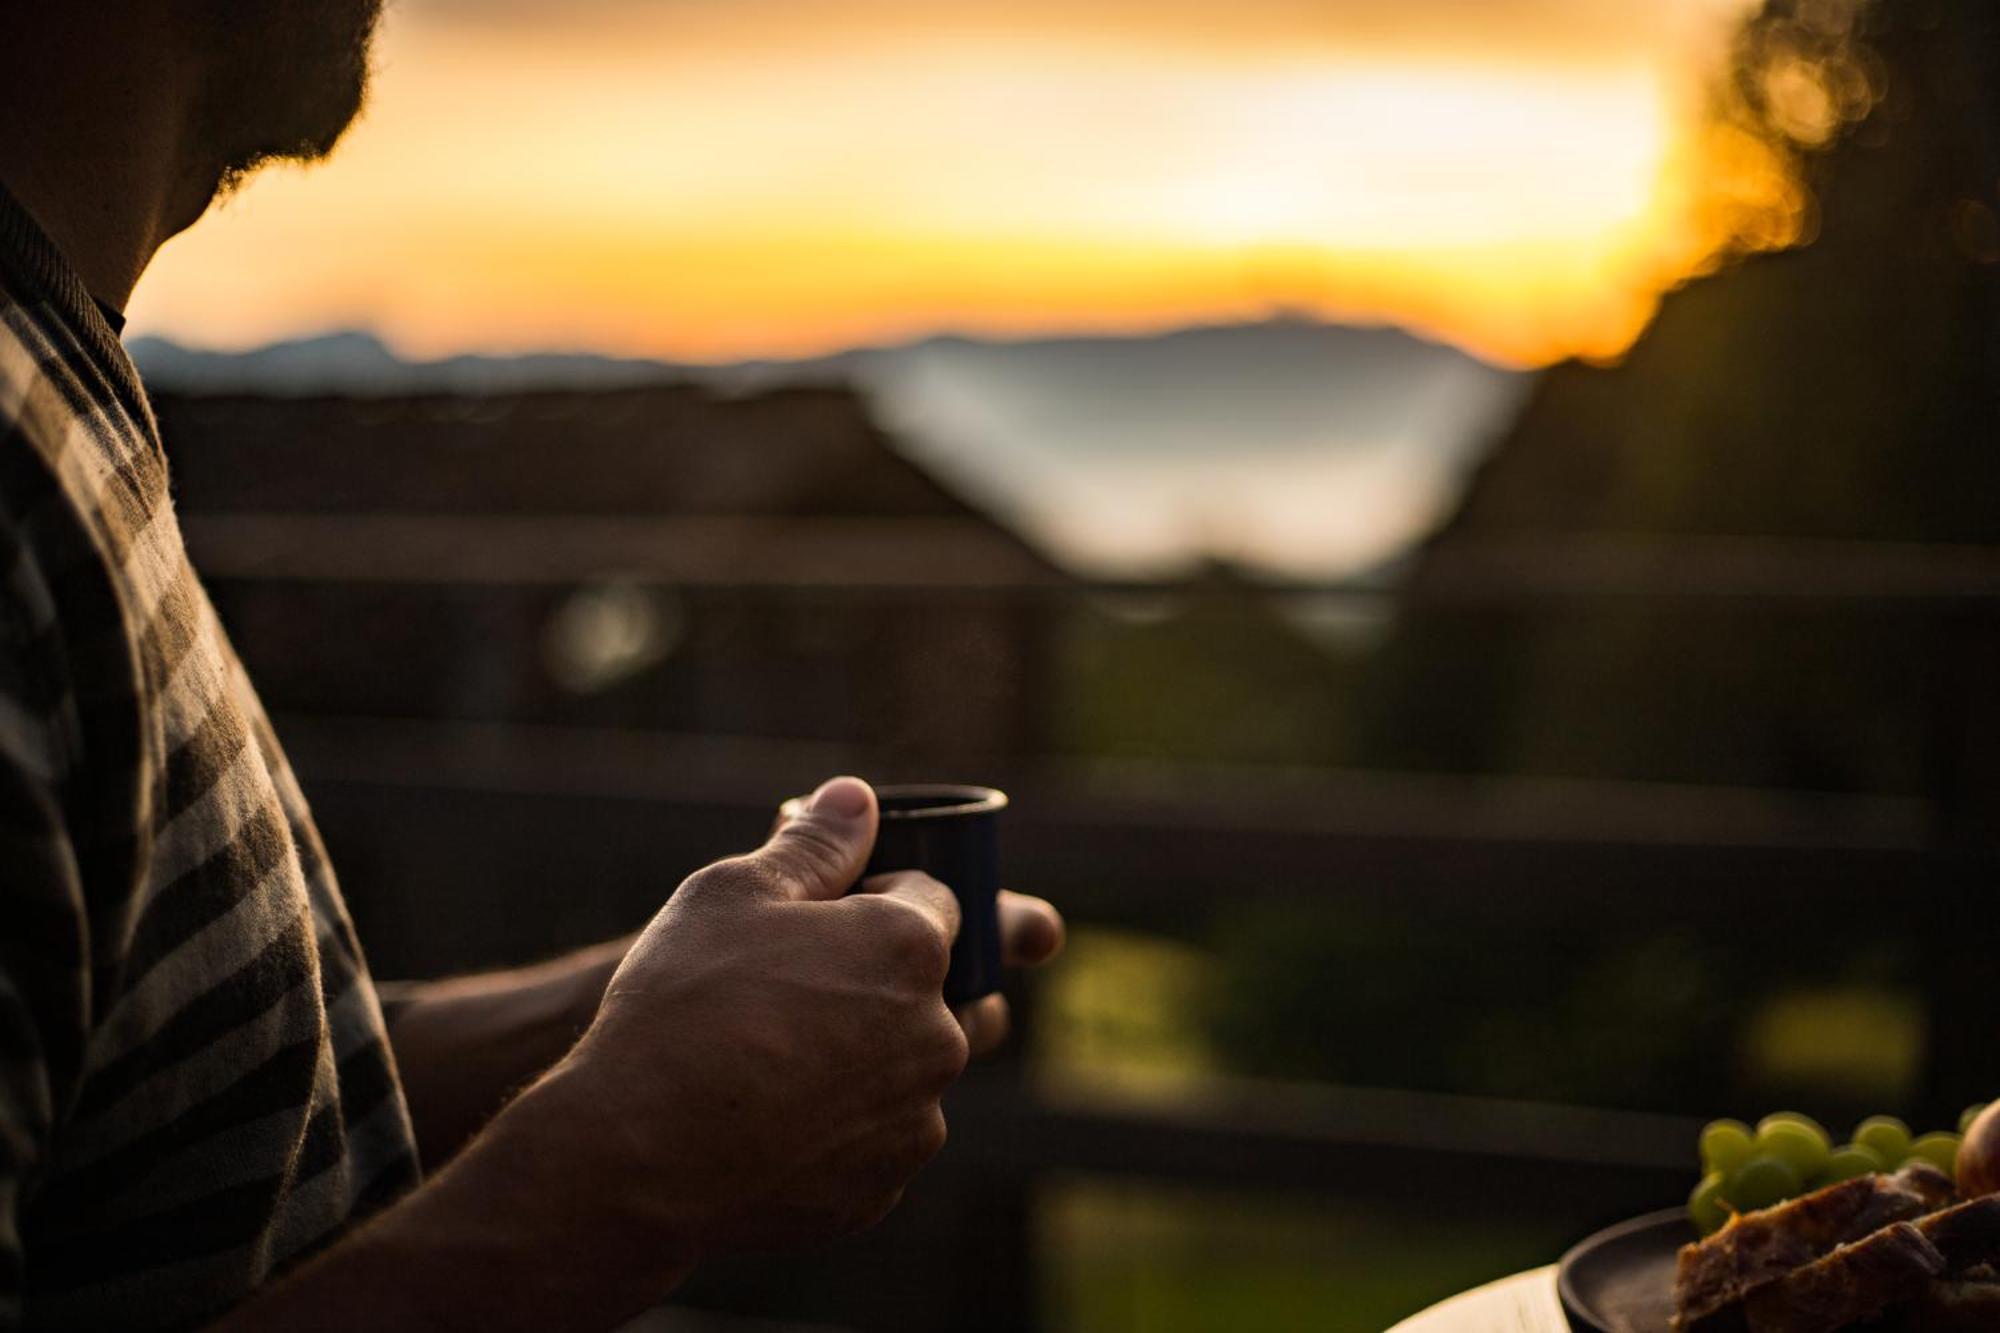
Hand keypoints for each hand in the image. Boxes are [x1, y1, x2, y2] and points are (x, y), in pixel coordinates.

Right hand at [540, 776, 970, 1264]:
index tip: (826, 920)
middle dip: (882, 984)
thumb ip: (812, 843)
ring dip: (864, 1060)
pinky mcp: (883, 1189)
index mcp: (910, 947)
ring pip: (906, 1072)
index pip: (935, 901)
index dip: (880, 901)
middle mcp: (936, 1035)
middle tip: (796, 994)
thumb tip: (857, 798)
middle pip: (933, 992)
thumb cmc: (680, 1008)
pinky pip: (874, 1143)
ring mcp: (914, 1120)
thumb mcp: (731, 892)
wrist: (634, 1156)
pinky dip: (838, 1130)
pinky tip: (768, 1123)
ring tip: (771, 1064)